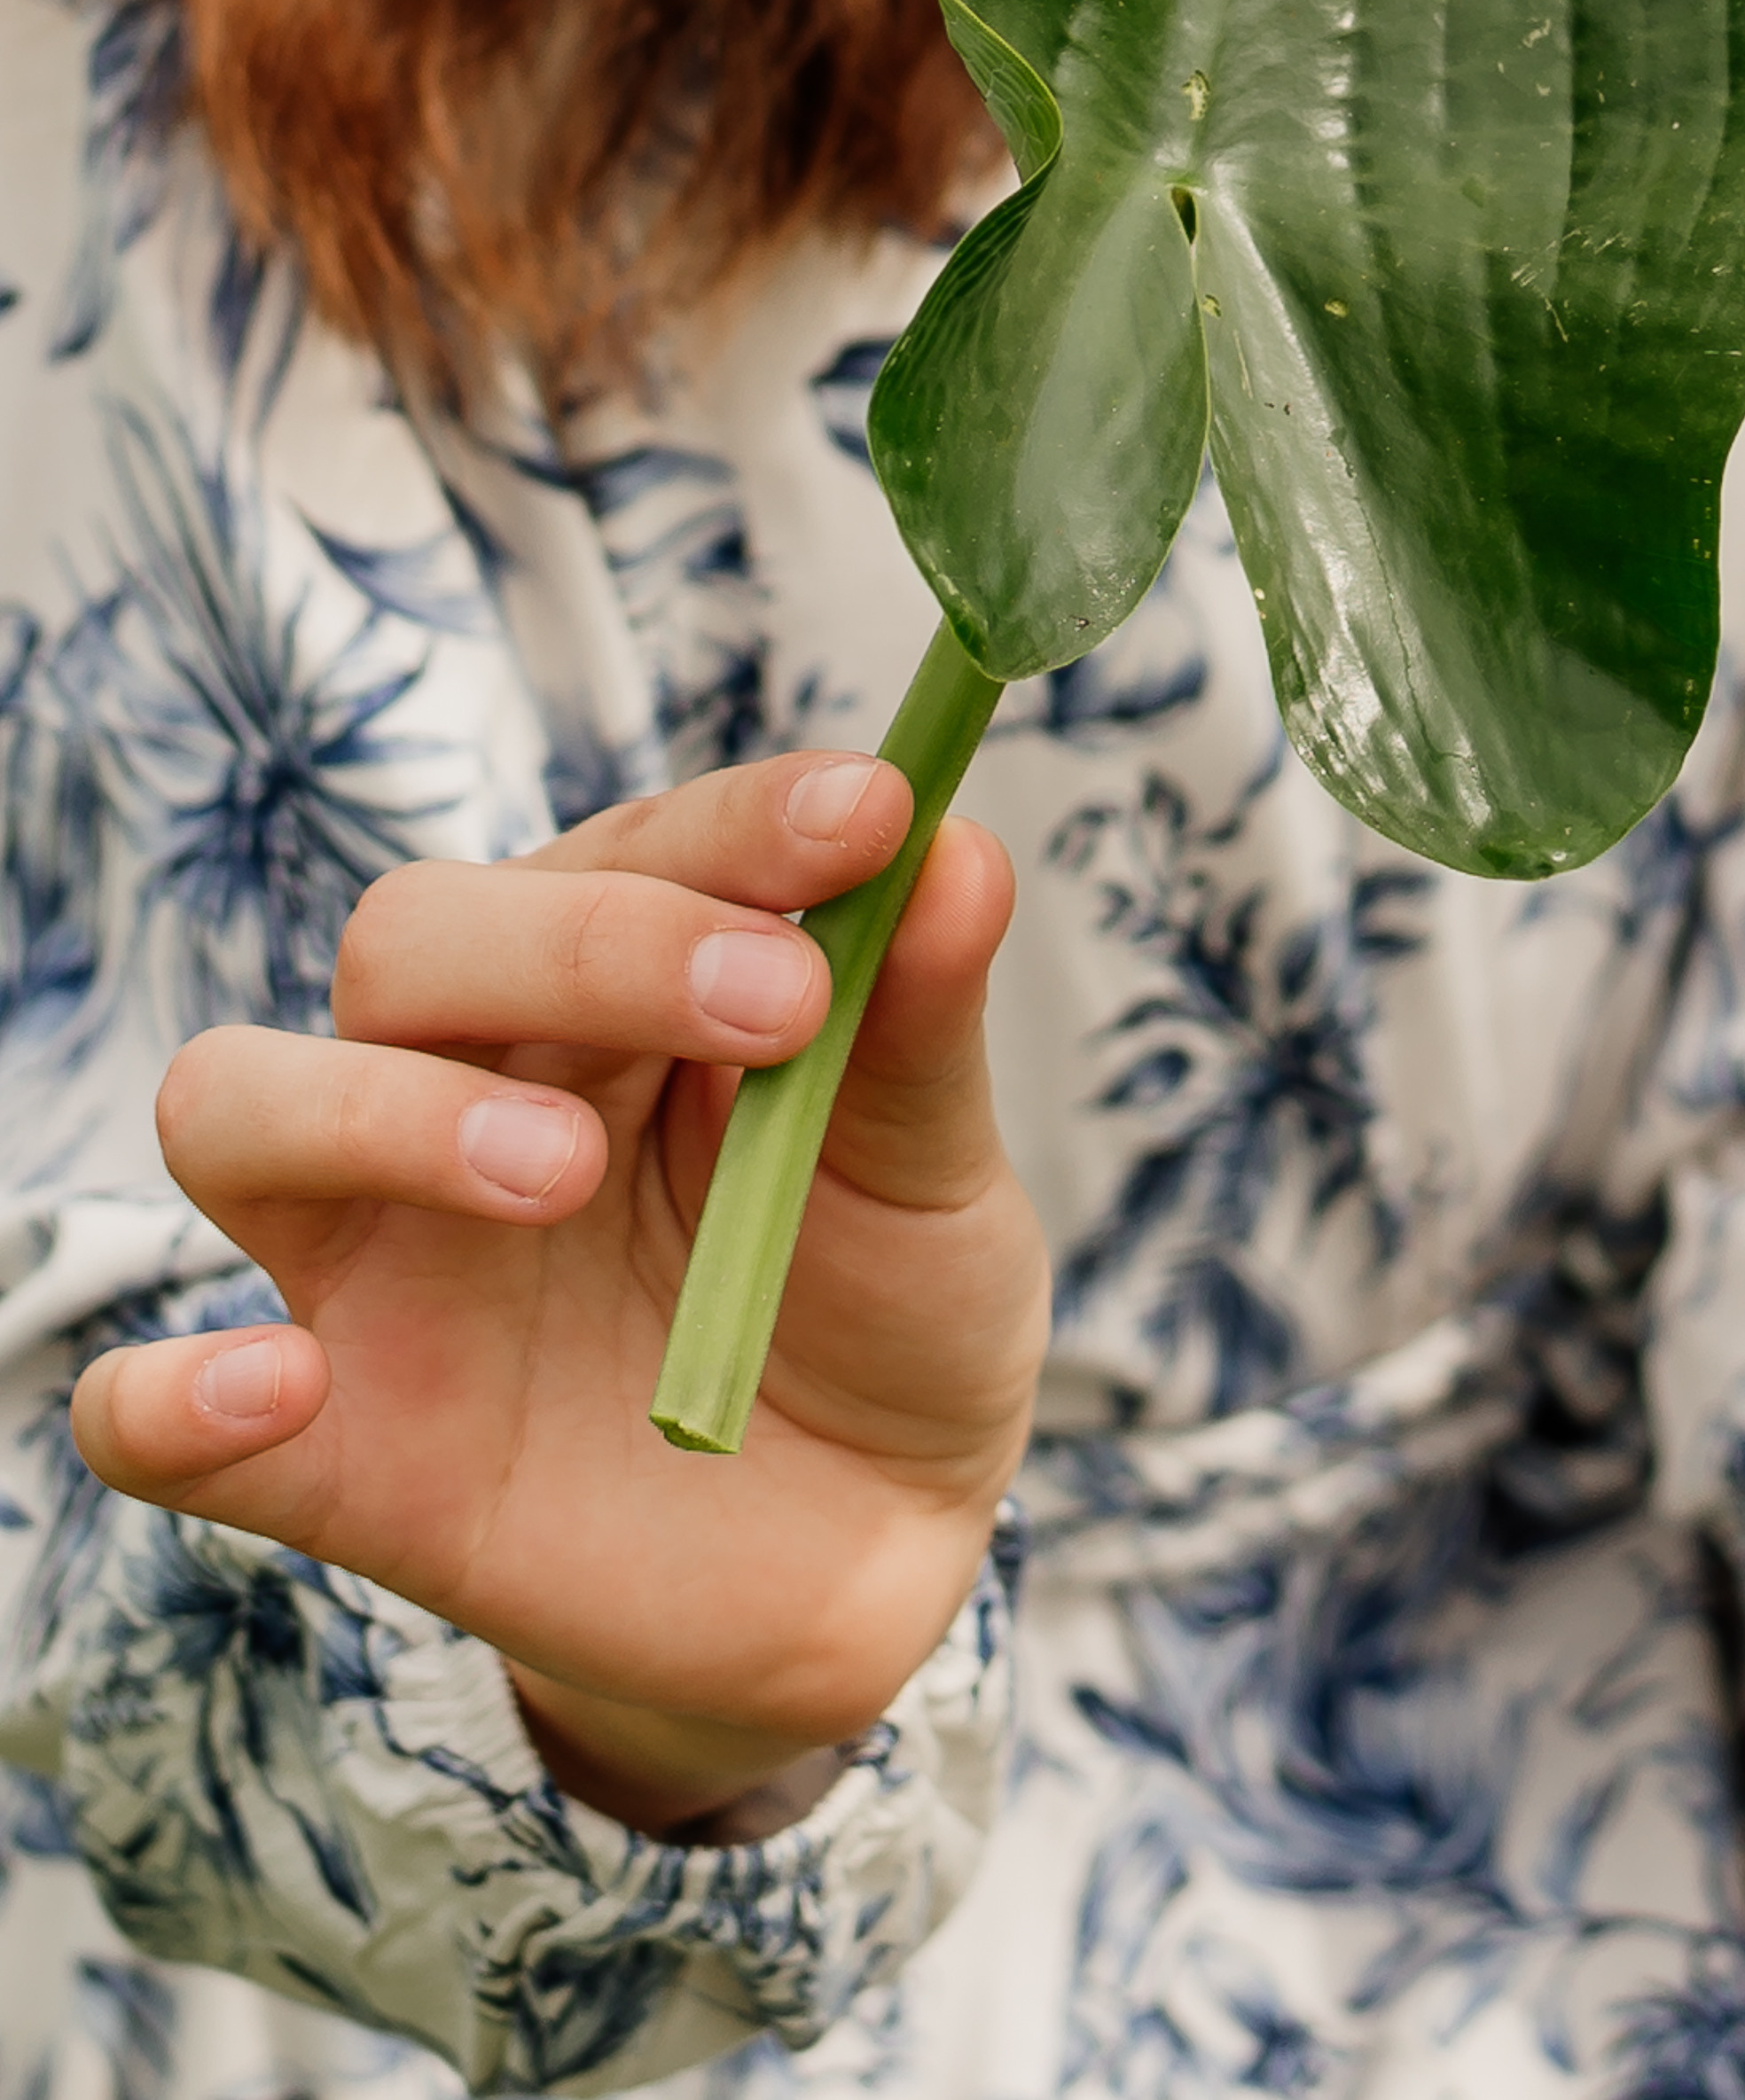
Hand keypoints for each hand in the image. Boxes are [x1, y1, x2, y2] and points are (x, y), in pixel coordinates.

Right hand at [71, 755, 1048, 1832]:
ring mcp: (383, 1265)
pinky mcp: (339, 1454)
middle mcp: (467, 1089)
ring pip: (239, 1105)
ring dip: (377, 1110)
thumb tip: (961, 845)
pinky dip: (169, 1392)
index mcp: (615, 992)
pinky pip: (155, 1415)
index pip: (626, 852)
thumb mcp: (932, 1180)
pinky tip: (274, 1383)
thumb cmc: (884, 1312)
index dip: (735, 824)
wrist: (872, 1558)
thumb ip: (920, 1028)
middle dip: (585, 942)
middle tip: (776, 1006)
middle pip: (416, 941)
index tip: (870, 814)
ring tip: (556, 1172)